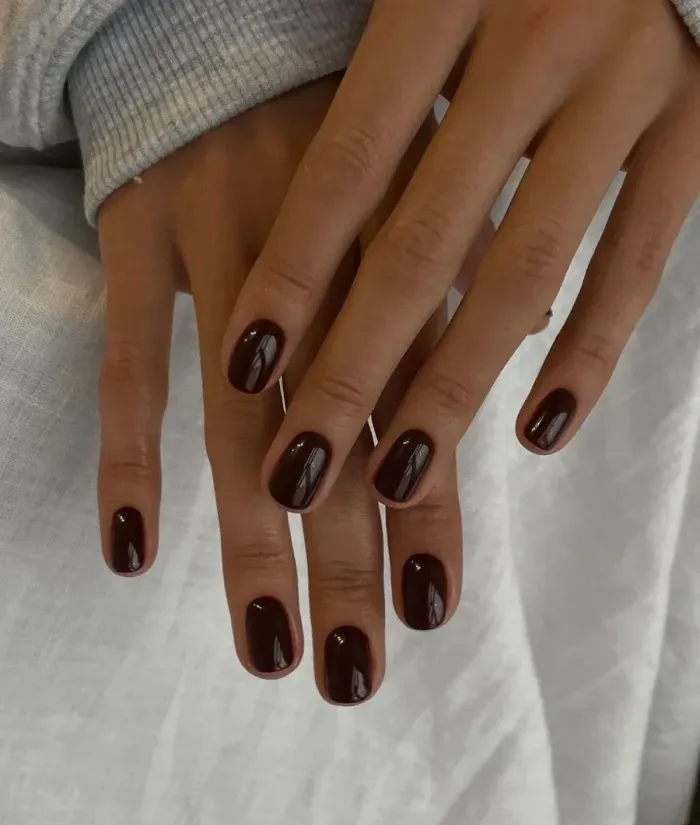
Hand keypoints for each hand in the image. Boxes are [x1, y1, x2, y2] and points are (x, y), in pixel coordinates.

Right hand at [95, 79, 468, 704]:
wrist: (227, 25)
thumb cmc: (335, 121)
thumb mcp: (420, 172)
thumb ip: (464, 261)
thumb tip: (526, 335)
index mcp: (399, 249)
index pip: (420, 407)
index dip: (429, 510)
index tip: (431, 609)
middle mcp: (324, 266)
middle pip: (338, 442)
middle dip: (351, 561)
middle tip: (356, 670)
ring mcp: (225, 252)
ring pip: (240, 423)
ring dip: (254, 543)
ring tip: (269, 647)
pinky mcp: (142, 234)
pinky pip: (130, 357)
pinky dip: (129, 453)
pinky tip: (130, 549)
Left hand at [221, 0, 699, 511]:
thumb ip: (377, 104)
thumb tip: (297, 263)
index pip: (348, 165)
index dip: (292, 274)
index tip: (243, 372)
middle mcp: (539, 34)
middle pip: (423, 242)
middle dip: (354, 370)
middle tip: (296, 474)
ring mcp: (628, 83)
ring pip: (524, 270)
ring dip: (455, 387)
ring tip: (399, 479)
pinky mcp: (697, 128)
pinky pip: (639, 263)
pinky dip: (589, 354)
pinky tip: (538, 434)